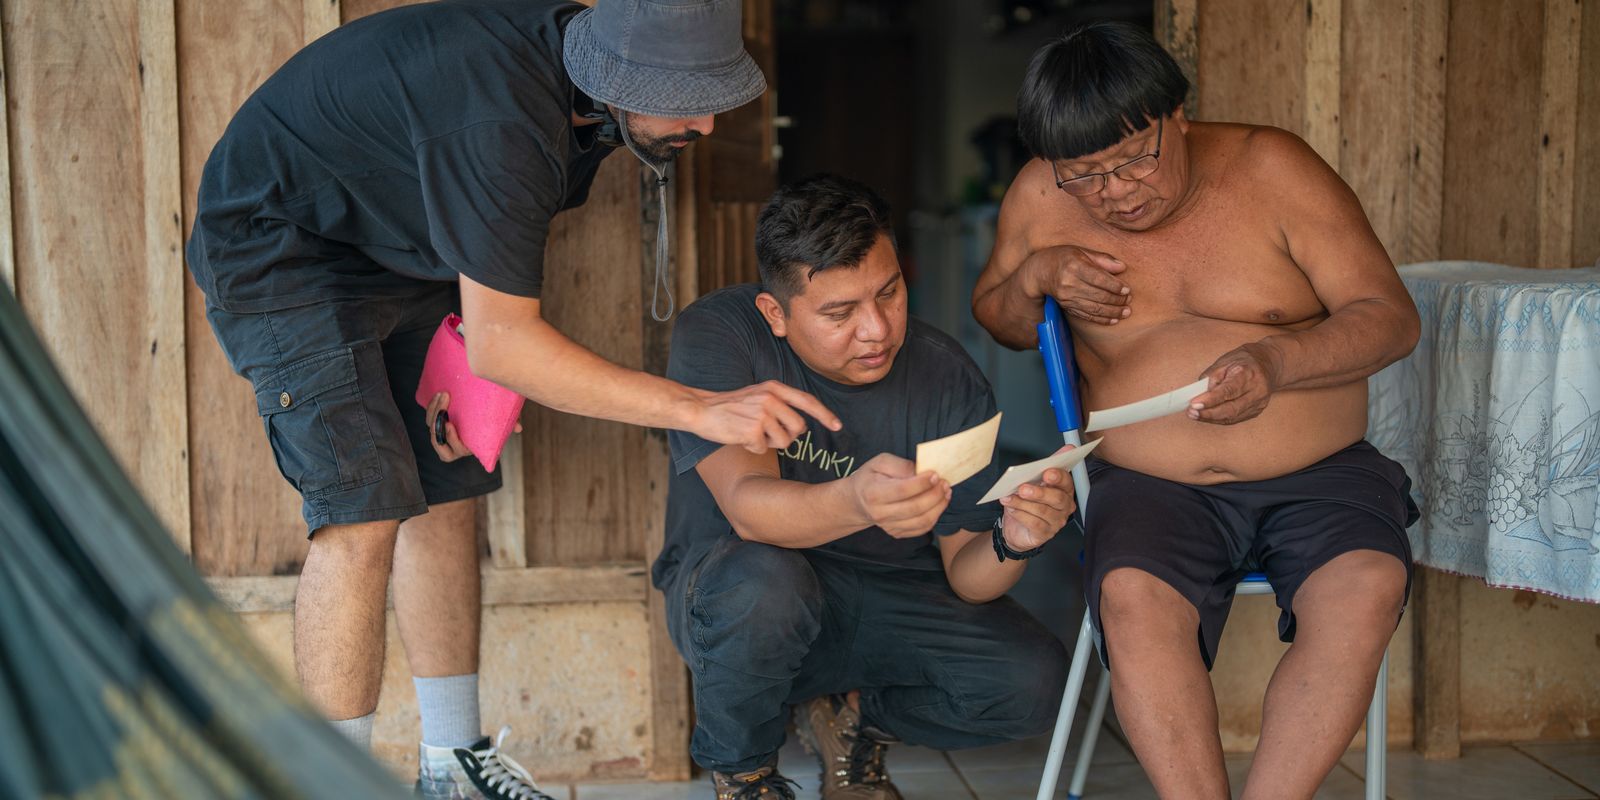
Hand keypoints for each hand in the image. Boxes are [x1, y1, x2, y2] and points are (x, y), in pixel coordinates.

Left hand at [425, 392, 522, 462]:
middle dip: (437, 422)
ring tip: (443, 395)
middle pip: (436, 439)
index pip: (449, 453)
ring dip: (434, 411)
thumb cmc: (496, 417)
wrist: (482, 404)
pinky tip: (439, 394)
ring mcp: (442, 431)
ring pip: (431, 426)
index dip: (448, 440)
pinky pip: (430, 416)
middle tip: (444, 404)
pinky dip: (432, 406)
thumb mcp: (502, 422)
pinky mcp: (437, 419)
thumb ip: (509, 424)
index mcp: (465, 448)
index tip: (449, 424)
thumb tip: (519, 428)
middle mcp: (451, 443)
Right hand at [691, 381, 841, 453]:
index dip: (824, 414)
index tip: (838, 425)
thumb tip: (802, 426)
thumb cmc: (729, 406)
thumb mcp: (757, 395)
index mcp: (774, 388)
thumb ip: (780, 404)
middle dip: (788, 437)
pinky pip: (765, 449)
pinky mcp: (752, 429)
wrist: (700, 408)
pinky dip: (754, 448)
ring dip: (770, 444)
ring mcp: (762, 413)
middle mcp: (771, 398)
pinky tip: (741, 438)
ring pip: (784, 442)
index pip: (807, 401)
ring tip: (752, 433)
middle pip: (799, 428)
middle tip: (767, 433)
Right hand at [847, 453, 951, 538]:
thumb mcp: (880, 462)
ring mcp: (888, 526)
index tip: (935, 475)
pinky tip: (939, 504)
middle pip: (915, 508)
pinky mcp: (897, 533)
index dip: (922, 483)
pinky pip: (921, 529)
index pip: (903, 490)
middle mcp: (880, 514)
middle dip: (935, 495)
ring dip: (939, 507)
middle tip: (945, 483)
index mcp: (874, 493)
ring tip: (946, 492)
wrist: (858, 501)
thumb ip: (900, 465)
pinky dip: (935, 517)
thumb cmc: (871, 478)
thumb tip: (921, 472)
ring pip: (921, 521)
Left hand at [997, 452, 1076, 549]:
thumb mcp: (1034, 482)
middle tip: (1023, 488)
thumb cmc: (1028, 501)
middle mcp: (1064, 506)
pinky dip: (1021, 515)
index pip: (1066, 482)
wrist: (1017, 528)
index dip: (1058, 476)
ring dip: (1023, 503)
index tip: (1047, 472)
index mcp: (1064, 490)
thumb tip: (1066, 449)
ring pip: (1043, 511)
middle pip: (1057, 498)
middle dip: (1039, 492)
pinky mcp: (1046, 534)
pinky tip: (1011, 510)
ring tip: (1009, 498)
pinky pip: (1035, 524)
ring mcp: (1057, 521)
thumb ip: (1046, 466)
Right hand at [1027, 245, 1129, 324]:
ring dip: (1113, 312)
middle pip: (1099, 295)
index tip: (1127, 289)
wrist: (1039, 272)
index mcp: (1074, 266)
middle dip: (1117, 300)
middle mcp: (1069, 283)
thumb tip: (1122, 267)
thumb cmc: (1062, 258)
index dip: (1115, 286)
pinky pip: (1087, 316)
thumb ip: (1102, 259)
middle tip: (1128, 300)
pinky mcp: (1067, 307)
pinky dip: (1101, 319)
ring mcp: (1067, 297)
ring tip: (1126, 312)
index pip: (1099, 279)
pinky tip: (1113, 320)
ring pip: (1094, 308)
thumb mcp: (1081, 251)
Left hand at [1189, 342, 1283, 424]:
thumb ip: (1212, 376)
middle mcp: (1257, 391)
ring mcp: (1259, 403)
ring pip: (1232, 417)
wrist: (1270, 364)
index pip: (1228, 391)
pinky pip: (1235, 418)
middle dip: (1208, 413)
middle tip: (1191, 412)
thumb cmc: (1246, 360)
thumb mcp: (1226, 360)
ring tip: (1194, 415)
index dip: (1210, 400)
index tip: (1194, 404)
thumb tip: (1199, 393)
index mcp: (1249, 374)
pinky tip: (1207, 416)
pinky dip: (1219, 419)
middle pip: (1231, 408)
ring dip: (1211, 418)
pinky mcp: (1257, 411)